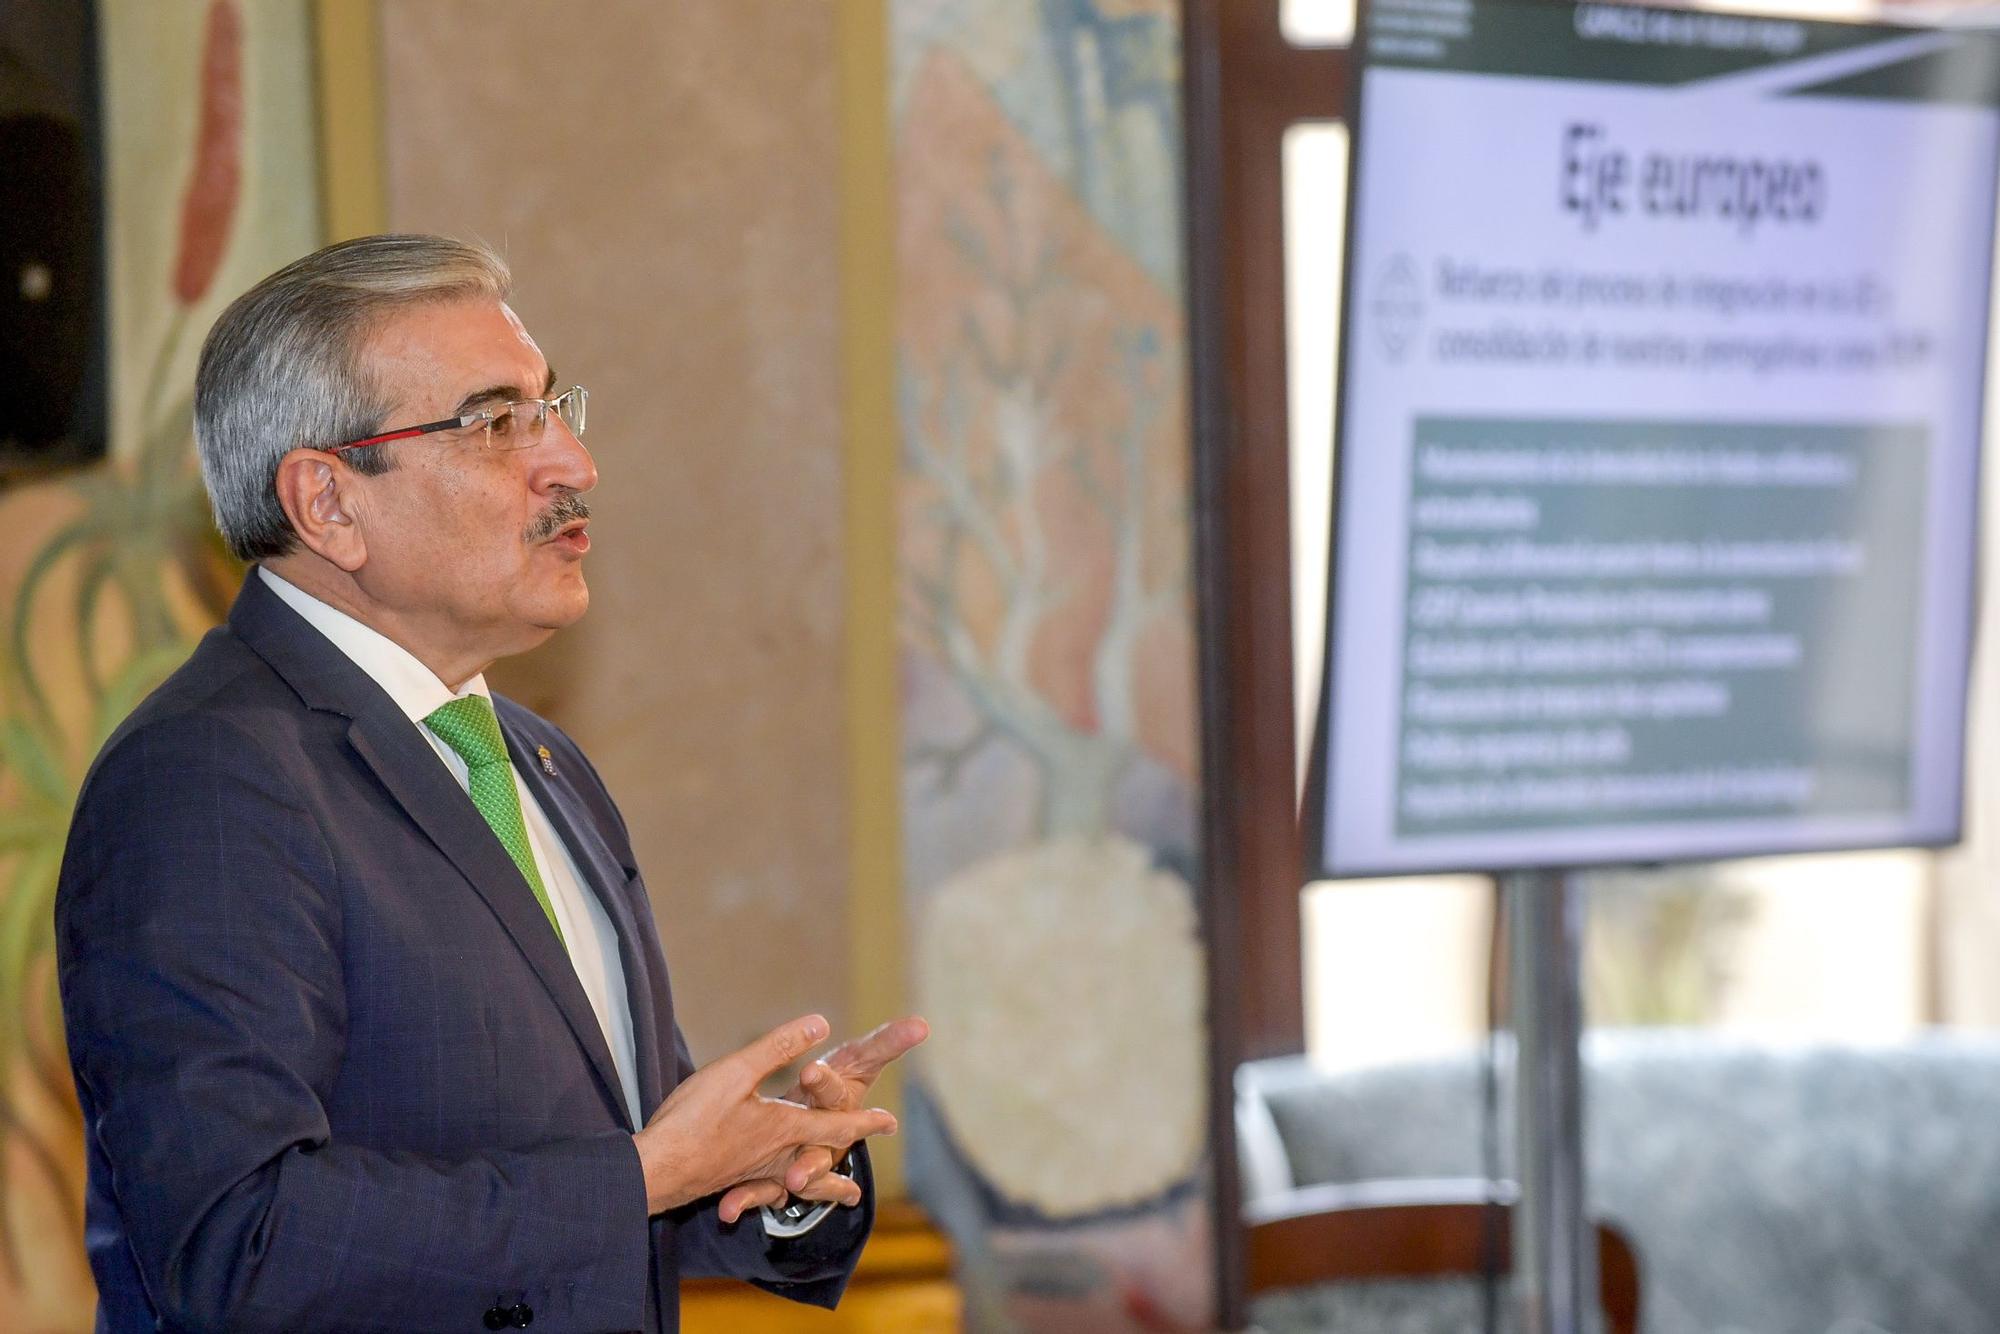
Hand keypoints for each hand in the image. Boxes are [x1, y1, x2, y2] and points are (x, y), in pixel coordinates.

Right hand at [633, 1014, 898, 1215]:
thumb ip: (779, 1047)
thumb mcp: (737, 1071)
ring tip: (830, 1196)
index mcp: (783, 1128)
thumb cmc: (694, 1120)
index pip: (835, 1125)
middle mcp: (773, 1156)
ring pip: (791, 1182)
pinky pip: (761, 1189)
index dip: (864, 1122)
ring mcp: (749, 1172)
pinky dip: (773, 1193)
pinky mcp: (726, 1179)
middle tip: (857, 1186)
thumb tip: (821, 1023)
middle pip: (817, 1162)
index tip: (890, 1123)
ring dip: (814, 1188)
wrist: (655, 1172)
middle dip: (840, 1168)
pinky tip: (767, 1192)